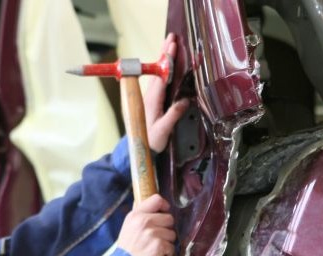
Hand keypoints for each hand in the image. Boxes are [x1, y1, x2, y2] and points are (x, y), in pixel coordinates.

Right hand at [115, 194, 175, 255]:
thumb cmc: (127, 248)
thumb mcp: (128, 226)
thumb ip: (138, 214)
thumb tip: (147, 202)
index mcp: (136, 215)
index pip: (156, 199)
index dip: (164, 206)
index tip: (164, 212)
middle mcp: (144, 221)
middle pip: (169, 218)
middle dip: (166, 228)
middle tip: (158, 237)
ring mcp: (152, 233)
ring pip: (172, 233)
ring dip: (167, 242)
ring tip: (156, 247)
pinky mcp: (159, 245)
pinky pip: (172, 246)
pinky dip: (167, 253)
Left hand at [145, 33, 189, 152]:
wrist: (137, 149)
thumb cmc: (149, 141)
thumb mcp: (163, 131)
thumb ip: (173, 115)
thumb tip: (185, 101)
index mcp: (151, 101)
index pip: (160, 76)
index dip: (167, 61)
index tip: (172, 47)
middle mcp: (148, 97)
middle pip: (158, 70)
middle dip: (164, 53)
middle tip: (171, 37)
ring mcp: (149, 98)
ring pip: (157, 74)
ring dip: (163, 59)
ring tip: (169, 45)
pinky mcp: (151, 101)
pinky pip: (158, 81)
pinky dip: (163, 70)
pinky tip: (167, 65)